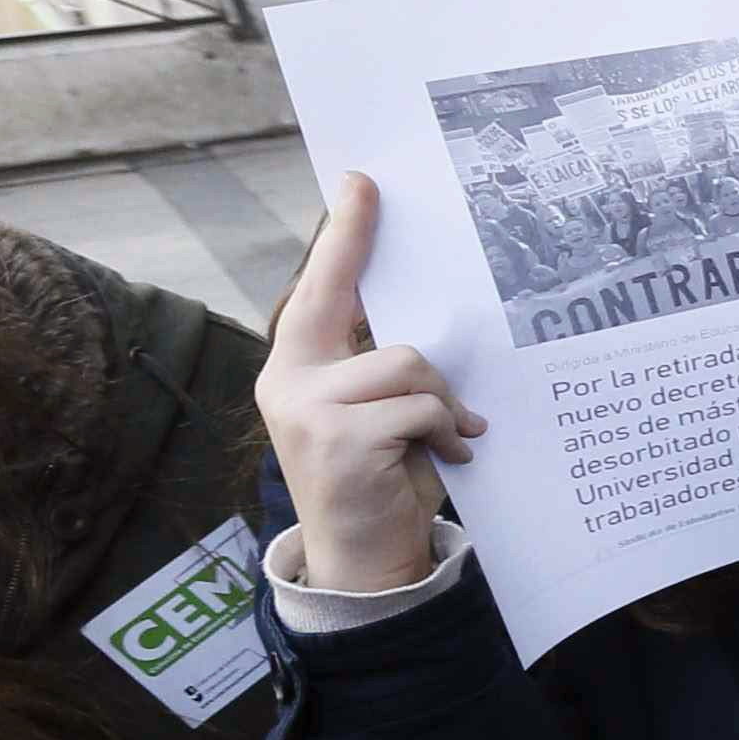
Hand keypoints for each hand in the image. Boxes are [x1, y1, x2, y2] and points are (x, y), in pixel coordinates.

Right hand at [259, 174, 481, 596]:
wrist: (365, 558)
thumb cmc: (382, 478)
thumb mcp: (376, 413)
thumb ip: (381, 366)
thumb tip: (428, 316)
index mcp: (296, 367)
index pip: (317, 287)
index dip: (342, 235)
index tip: (359, 181)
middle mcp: (287, 380)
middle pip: (345, 302)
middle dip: (361, 251)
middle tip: (375, 199)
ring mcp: (307, 409)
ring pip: (406, 362)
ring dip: (443, 399)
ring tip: (451, 433)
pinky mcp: (340, 439)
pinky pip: (420, 407)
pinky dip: (448, 430)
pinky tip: (451, 456)